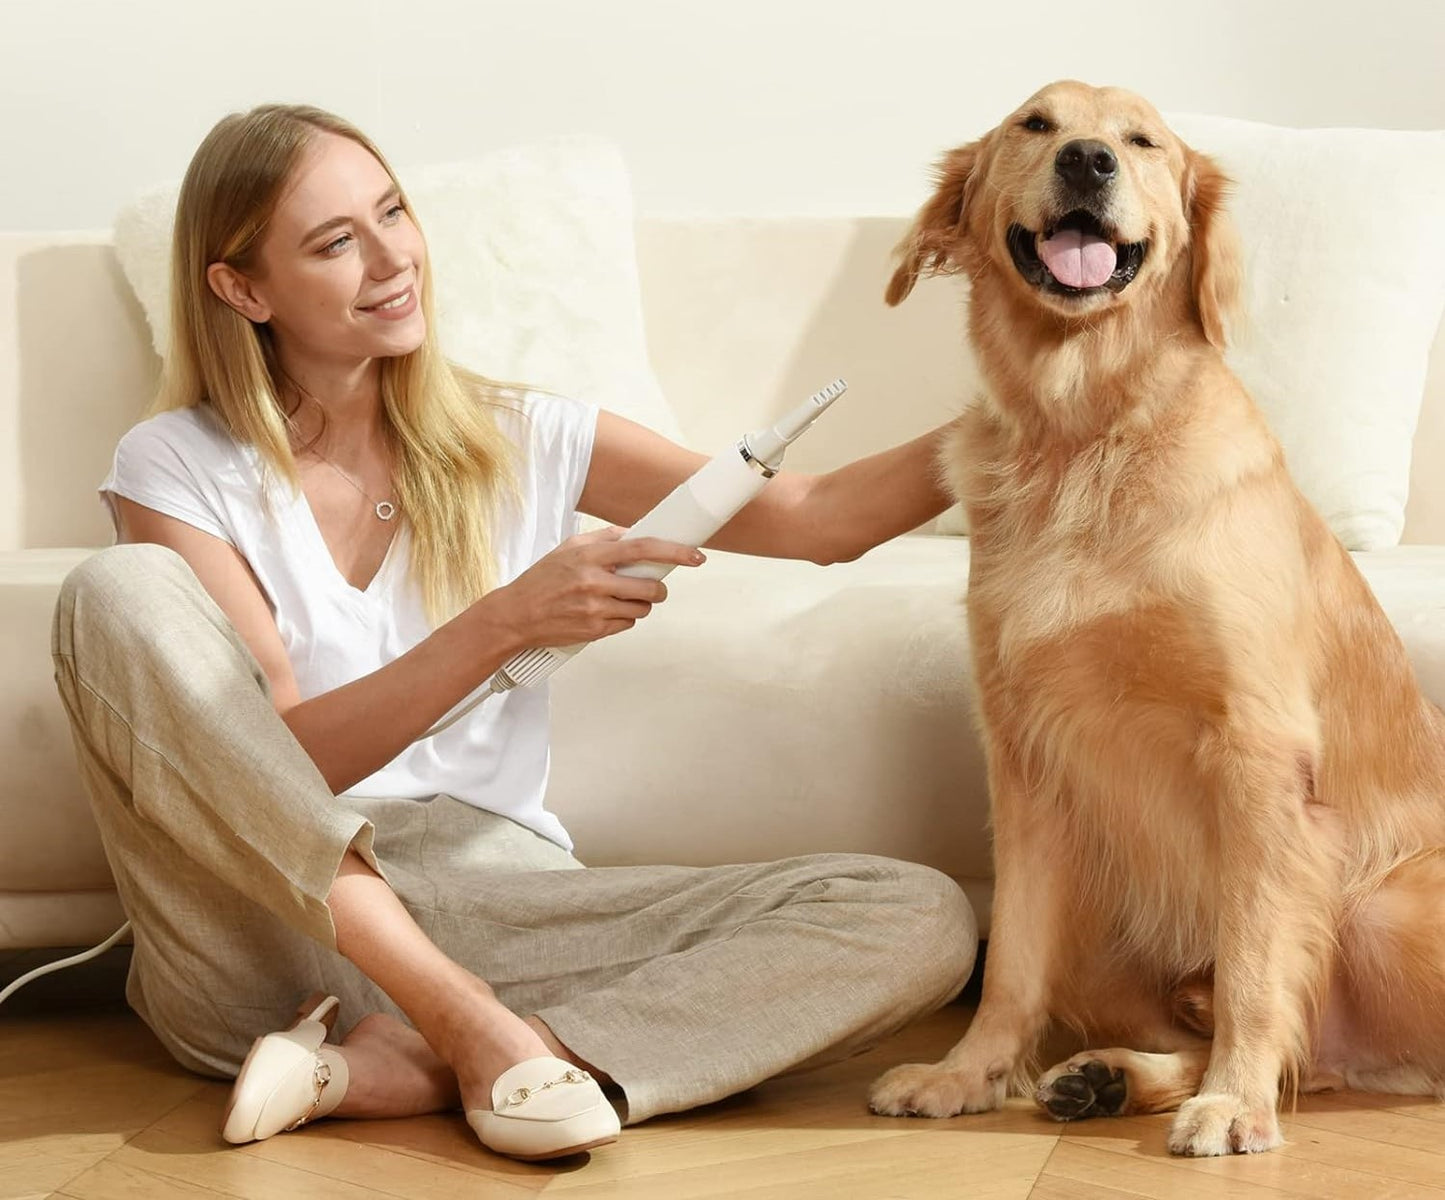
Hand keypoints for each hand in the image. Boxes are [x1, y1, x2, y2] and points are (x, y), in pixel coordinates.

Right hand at [485, 527, 703, 649]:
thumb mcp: (568, 548)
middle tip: (653, 586)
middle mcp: (593, 581)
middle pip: (649, 587)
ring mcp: (594, 608)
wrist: (516, 615)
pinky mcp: (594, 630)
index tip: (695, 555)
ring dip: (641, 604)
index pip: (641, 548)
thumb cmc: (542, 579)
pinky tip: (606, 612)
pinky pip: (627, 624)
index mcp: (589, 555)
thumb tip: (634, 533)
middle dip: (658, 588)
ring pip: (641, 608)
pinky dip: (624, 618)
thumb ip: (603, 539)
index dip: (673, 552)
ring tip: (621, 598)